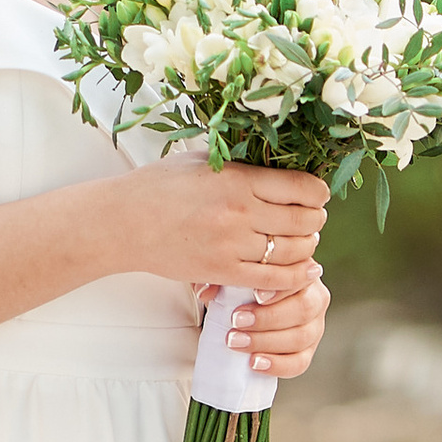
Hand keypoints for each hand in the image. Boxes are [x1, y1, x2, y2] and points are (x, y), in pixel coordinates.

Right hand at [111, 155, 327, 296]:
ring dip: (306, 247)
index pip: (303, 187)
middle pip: (304, 221)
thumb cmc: (160, 185)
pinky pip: (275, 280)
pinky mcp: (223, 272)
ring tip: (302, 241)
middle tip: (311, 219)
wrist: (123, 221)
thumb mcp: (205, 161)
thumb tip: (282, 164)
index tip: (317, 195)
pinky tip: (302, 269)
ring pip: (294, 252)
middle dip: (315, 220)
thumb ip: (243, 165)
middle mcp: (241, 213)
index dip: (318, 193)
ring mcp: (233, 246)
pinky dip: (295, 276)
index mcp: (239, 179)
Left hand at [200, 257, 330, 381]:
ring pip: (301, 337)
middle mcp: (315, 298)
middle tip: (236, 321)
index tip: (255, 296)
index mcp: (302, 273)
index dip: (280, 289)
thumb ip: (220, 278)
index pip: (299, 278)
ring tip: (236, 342)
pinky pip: (299, 363)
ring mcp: (314, 327)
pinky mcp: (307, 352)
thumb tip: (205, 292)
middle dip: (268, 318)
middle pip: (303, 309)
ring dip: (266, 341)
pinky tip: (254, 364)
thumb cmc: (243, 286)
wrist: (246, 309)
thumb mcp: (232, 275)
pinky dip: (277, 365)